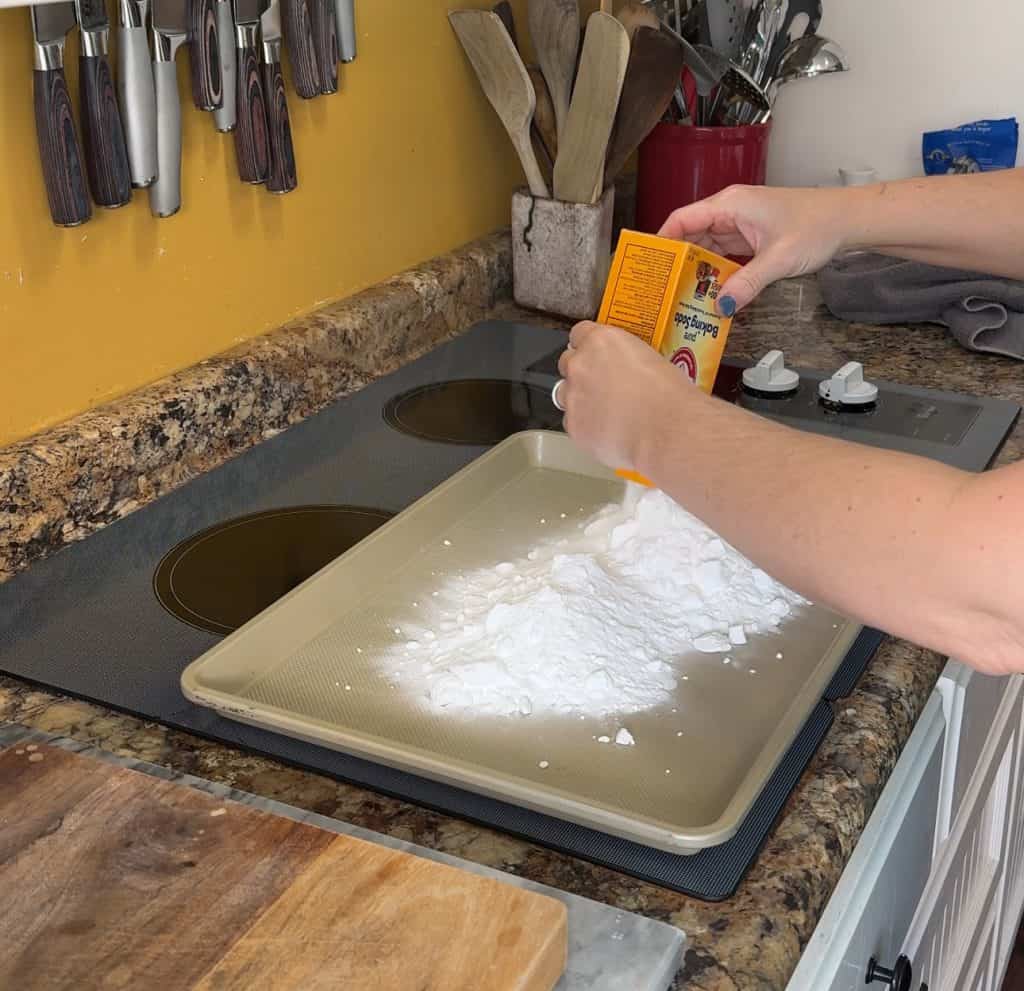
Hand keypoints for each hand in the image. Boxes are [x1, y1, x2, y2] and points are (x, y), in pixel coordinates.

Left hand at [556, 322, 693, 471]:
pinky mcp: (573, 426)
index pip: (579, 333)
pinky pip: (572, 423)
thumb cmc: (669, 395)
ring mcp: (573, 396)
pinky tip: (605, 430)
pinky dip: (585, 425)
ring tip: (603, 410)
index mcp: (601, 341)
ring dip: (578, 399)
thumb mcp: (652, 360)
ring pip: (563, 394)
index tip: (595, 353)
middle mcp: (581, 365)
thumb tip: (626, 370)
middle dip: (581, 373)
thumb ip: (627, 360)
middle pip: (567, 363)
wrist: (666, 429)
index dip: (588, 345)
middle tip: (602, 385)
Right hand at [658, 184, 855, 312]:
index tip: (648, 264)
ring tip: (680, 294)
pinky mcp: (750, 237)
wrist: (847, 220)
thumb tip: (721, 307)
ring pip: (706, 247)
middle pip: (690, 235)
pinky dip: (714, 271)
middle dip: (676, 261)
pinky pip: (723, 254)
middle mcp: (731, 210)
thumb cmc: (817, 226)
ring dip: (695, 269)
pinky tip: (709, 291)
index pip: (683, 219)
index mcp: (731, 204)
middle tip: (661, 287)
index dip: (662, 240)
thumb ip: (747, 283)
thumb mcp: (779, 259)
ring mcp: (740, 224)